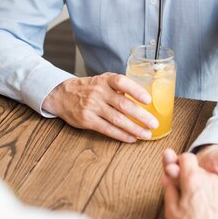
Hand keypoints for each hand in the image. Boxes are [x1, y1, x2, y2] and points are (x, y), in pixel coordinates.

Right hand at [42, 72, 158, 141]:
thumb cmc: (89, 88)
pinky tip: (132, 138)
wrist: (63, 95)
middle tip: (154, 123)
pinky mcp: (87, 120)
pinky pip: (107, 129)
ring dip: (134, 128)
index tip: (148, 100)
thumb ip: (120, 87)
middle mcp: (99, 92)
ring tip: (146, 134)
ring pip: (117, 119)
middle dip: (141, 116)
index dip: (136, 91)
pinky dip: (121, 135)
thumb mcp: (103, 80)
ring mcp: (92, 107)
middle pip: (123, 105)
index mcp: (105, 80)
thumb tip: (144, 98)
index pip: (122, 83)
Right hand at [162, 151, 217, 218]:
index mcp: (193, 178)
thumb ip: (169, 187)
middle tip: (183, 197)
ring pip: (208, 180)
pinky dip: (212, 195)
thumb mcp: (171, 209)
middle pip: (197, 170)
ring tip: (197, 208)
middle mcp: (210, 178)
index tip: (176, 175)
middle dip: (189, 179)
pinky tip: (208, 212)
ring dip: (201, 187)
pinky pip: (217, 190)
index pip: (186, 157)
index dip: (179, 164)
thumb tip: (167, 176)